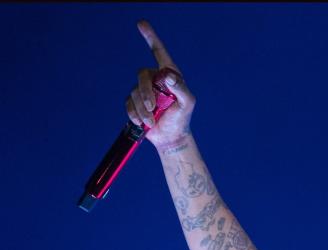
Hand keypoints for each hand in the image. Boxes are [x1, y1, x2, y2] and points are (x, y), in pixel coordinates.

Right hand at [125, 20, 194, 146]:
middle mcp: (155, 79)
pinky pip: (128, 104)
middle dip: (145, 92)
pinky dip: (135, 114)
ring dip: (142, 109)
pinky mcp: (134, 102)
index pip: (159, 52)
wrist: (170, 137)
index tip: (141, 23)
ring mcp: (143, 90)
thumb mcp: (187, 103)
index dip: (150, 37)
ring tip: (152, 121)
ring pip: (134, 92)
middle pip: (142, 75)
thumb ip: (181, 89)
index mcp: (169, 74)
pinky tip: (144, 123)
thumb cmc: (181, 118)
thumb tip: (168, 76)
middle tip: (152, 108)